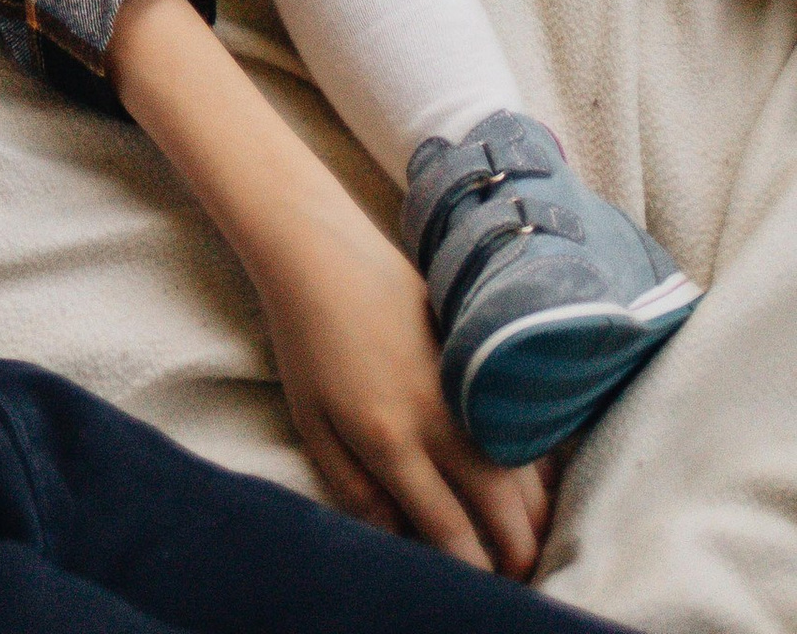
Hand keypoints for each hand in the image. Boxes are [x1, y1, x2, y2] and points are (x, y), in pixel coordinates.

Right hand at [105, 0, 546, 578]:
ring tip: (476, 572)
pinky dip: (392, 533)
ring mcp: (373, 437)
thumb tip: (535, 464)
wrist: (314, 254)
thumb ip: (493, 400)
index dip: (532, 525)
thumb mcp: (459, 331)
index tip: (542, 539)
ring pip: (428, 527)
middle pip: (482, 518)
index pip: (516, 487)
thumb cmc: (394, 287)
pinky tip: (409, 540)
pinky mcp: (327, 438)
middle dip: (508, 554)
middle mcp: (423, 425)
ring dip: (458, 557)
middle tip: (519, 571)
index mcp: (463, 394)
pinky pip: (366, 510)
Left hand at [253, 187, 550, 574]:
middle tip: (522, 577)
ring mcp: (465, 381)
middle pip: (500, 505)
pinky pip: (522, 419)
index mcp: (390, 440)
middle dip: (518, 551)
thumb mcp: (311, 424)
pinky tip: (535, 480)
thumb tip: (396, 540)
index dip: (472, 569)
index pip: (448, 528)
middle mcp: (438, 417)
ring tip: (535, 539)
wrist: (323, 253)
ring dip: (535, 510)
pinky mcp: (478, 352)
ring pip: (522, 465)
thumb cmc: (307, 341)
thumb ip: (353, 489)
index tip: (483, 589)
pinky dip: (536, 458)